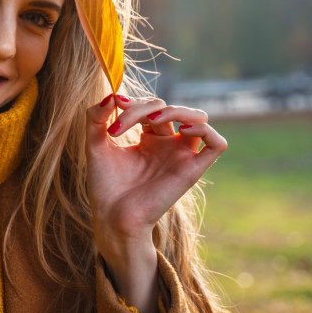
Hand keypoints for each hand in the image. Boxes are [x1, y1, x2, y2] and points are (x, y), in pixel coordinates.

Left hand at [86, 93, 226, 312]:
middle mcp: (168, 144)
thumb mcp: (95, 145)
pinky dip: (205, 129)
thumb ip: (96, 118)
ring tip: (151, 119)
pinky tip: (181, 129)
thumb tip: (111, 95)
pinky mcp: (192, 170)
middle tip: (120, 123)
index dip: (131, 103)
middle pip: (169, 108)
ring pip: (199, 117)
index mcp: (149, 138)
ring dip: (176, 109)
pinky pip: (216, 143)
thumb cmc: (104, 186)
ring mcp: (181, 156)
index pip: (150, 106)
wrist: (111, 217)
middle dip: (143, 107)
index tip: (111, 110)